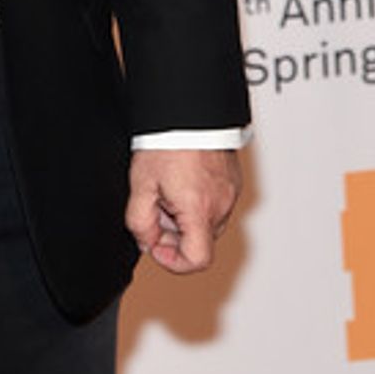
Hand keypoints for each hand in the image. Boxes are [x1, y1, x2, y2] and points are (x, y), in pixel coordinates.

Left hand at [125, 148, 241, 273]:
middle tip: (157, 204)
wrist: (187, 112)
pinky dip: (198, 200)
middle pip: (199, 240)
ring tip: (169, 186)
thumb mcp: (141, 185)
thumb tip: (147, 242)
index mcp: (199, 211)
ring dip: (186, 215)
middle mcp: (220, 206)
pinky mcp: (234, 183)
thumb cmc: (167, 143)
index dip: (173, 261)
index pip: (197, 260)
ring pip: (207, 222)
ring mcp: (230, 194)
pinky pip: (216, 204)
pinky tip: (183, 178)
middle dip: (174, 232)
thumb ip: (140, 221)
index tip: (157, 245)